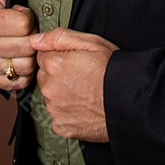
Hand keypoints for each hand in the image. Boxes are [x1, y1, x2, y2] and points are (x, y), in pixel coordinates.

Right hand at [0, 0, 37, 89]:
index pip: (24, 23)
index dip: (29, 18)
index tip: (23, 15)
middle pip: (27, 46)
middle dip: (32, 38)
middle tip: (27, 33)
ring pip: (26, 65)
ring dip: (31, 56)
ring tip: (25, 46)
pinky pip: (21, 81)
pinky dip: (26, 73)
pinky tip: (21, 60)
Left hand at [30, 27, 118, 141]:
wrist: (129, 101)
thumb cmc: (112, 69)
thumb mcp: (91, 42)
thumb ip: (59, 37)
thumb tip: (35, 40)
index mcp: (55, 65)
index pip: (42, 57)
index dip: (59, 57)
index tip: (74, 61)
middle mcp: (50, 88)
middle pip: (44, 77)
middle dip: (57, 75)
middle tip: (81, 76)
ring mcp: (55, 110)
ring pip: (50, 97)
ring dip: (60, 94)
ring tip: (84, 92)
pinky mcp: (61, 127)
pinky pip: (56, 116)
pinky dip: (66, 112)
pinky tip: (82, 107)